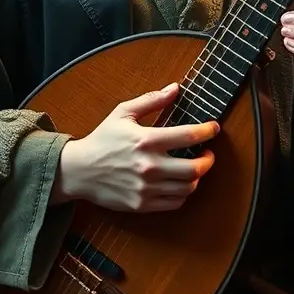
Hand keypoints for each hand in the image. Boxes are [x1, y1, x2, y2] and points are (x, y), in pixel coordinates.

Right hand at [51, 83, 218, 212]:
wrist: (79, 171)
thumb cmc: (102, 139)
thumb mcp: (123, 113)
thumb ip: (151, 100)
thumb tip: (175, 88)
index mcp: (146, 140)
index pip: (189, 136)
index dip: (208, 131)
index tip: (214, 128)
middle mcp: (149, 166)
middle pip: (194, 169)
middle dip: (208, 161)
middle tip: (208, 154)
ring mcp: (146, 188)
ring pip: (187, 188)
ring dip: (197, 177)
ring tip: (194, 168)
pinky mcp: (142, 205)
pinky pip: (174, 203)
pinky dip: (183, 193)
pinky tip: (180, 183)